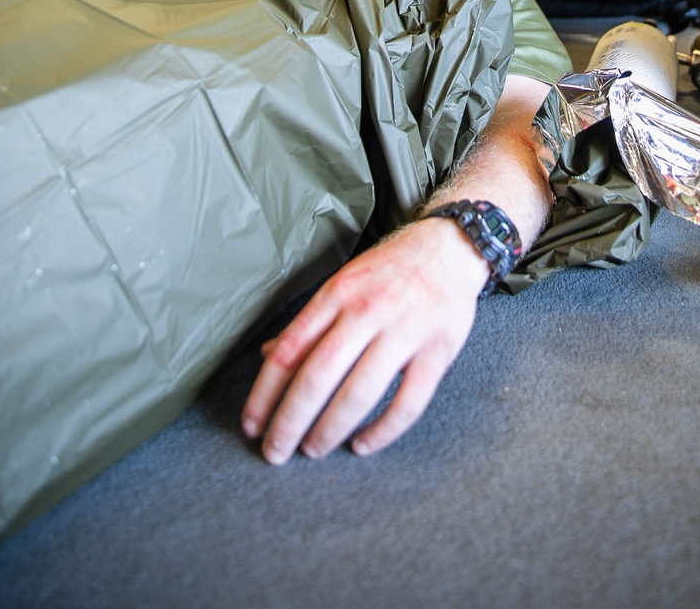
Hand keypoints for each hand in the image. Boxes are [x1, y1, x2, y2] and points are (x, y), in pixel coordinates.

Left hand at [241, 218, 488, 463]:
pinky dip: (382, 432)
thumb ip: (309, 323)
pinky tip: (362, 444)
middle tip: (275, 452)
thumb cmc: (389, 271)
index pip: (291, 349)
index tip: (251, 425)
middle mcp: (368, 310)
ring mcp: (405, 330)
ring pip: (359, 393)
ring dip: (329, 430)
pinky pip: (408, 403)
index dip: (265, 393)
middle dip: (290, 422)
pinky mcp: (437, 351)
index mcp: (338, 292)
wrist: (448, 248)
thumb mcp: (343, 284)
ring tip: (313, 449)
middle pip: (318, 375)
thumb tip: (269, 357)